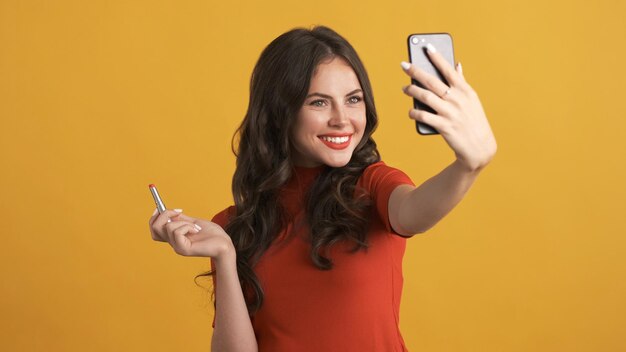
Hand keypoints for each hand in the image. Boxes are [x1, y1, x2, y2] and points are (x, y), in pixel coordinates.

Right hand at [148, 209, 233, 258]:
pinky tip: (196, 231)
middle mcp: (173, 243)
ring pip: (167, 227)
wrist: (225, 244)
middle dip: (164, 214)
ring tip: (195, 227)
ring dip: (183, 222)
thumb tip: (168, 211)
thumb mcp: (193, 222)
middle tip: (179, 211)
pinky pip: (177, 232)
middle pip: (154, 227)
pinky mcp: (183, 249)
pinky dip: (187, 227)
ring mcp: (177, 247)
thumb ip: (181, 219)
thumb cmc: (212, 234)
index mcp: (174, 237)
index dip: (155, 216)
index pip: (154, 229)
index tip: (163, 207)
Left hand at [401, 46, 496, 171]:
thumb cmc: (474, 121)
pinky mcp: (444, 126)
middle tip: (404, 65)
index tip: (427, 47)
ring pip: (425, 97)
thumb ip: (462, 82)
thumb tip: (457, 64)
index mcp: (465, 91)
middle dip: (416, 71)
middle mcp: (457, 99)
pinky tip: (411, 111)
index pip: (448, 70)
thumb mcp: (472, 100)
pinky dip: (414, 112)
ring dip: (412, 91)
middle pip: (432, 81)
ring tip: (405, 88)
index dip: (437, 57)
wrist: (480, 148)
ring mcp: (450, 113)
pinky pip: (424, 116)